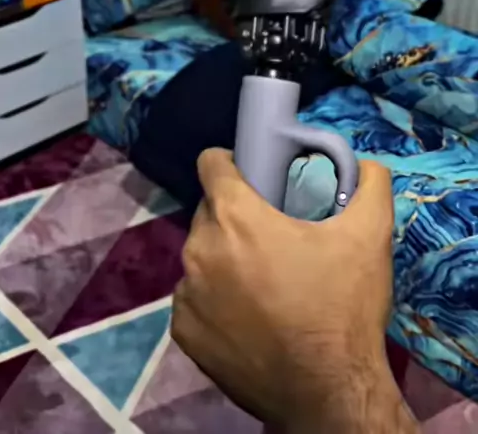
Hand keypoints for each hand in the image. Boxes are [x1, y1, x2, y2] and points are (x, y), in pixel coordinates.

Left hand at [172, 149, 399, 431]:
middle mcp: (200, 249)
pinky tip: (248, 317)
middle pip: (210, 213)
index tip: (252, 178)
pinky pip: (195, 299)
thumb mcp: (369, 236)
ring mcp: (188, 294)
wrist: (329, 392)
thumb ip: (370, 186)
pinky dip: (215, 301)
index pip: (211, 164)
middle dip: (236, 217)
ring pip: (202, 257)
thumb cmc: (343, 307)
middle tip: (273, 238)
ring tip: (264, 283)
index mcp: (235, 217)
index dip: (231, 163)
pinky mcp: (184, 333)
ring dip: (224, 260)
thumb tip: (368, 165)